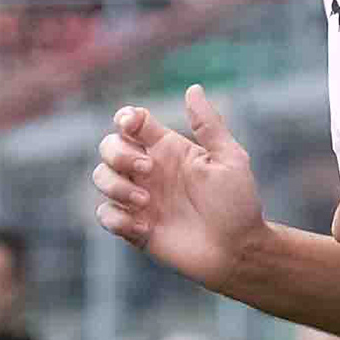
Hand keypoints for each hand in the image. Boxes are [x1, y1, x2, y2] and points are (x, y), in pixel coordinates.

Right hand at [94, 85, 266, 284]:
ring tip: (146, 202)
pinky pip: (104, 214)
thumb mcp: (229, 159)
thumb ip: (209, 125)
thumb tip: (192, 89)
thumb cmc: (238, 204)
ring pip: (101, 178)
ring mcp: (139, 198)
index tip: (133, 125)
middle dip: (118, 154)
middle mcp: (149, 170)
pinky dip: (116, 218)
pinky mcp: (134, 227)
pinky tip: (144, 226)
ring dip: (116, 186)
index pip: (132, 123)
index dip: (125, 118)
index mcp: (168, 149)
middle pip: (108, 146)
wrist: (237, 250)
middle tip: (147, 170)